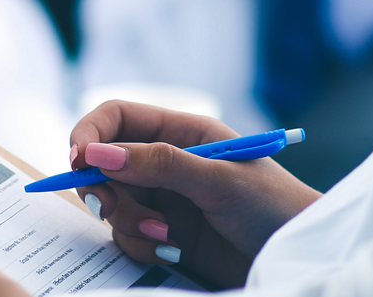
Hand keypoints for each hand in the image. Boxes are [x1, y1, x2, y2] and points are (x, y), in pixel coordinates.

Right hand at [70, 102, 319, 289]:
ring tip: (167, 237)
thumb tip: (98, 154)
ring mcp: (161, 197)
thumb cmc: (272, 207)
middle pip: (103, 163)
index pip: (116, 118)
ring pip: (111, 203)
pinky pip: (125, 234)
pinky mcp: (161, 232)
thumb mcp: (218, 180)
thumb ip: (159, 164)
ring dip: (129, 222)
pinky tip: (174, 250)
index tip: (77, 161)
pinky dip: (141, 244)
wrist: (295, 256)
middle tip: (111, 208)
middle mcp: (164, 161)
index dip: (89, 134)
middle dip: (104, 188)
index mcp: (179, 132)